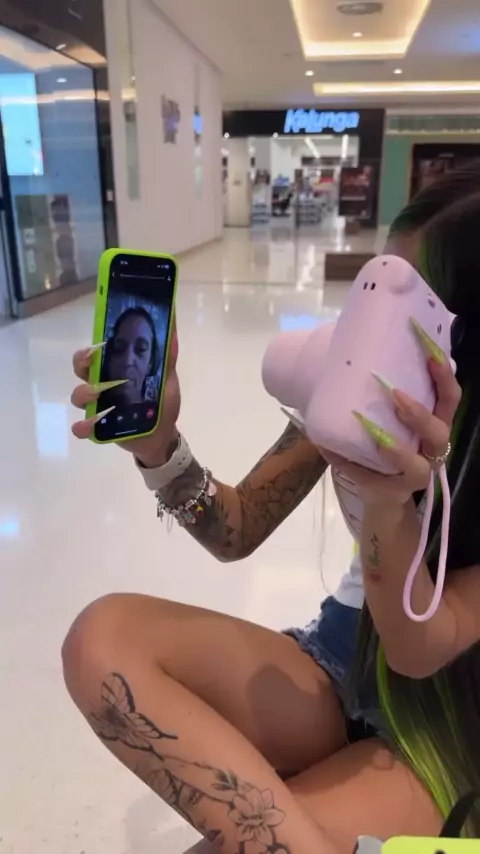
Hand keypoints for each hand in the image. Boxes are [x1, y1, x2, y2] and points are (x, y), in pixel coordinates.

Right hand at [70, 324, 180, 466]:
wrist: (162, 436)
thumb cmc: (162, 404)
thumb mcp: (167, 379)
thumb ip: (167, 357)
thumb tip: (173, 329)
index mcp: (117, 370)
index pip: (97, 353)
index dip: (92, 347)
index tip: (97, 346)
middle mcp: (103, 385)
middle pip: (82, 369)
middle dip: (81, 364)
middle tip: (90, 365)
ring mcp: (98, 406)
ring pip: (79, 395)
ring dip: (84, 394)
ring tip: (97, 398)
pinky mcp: (97, 427)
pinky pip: (82, 426)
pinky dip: (83, 426)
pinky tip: (91, 425)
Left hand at [321, 355, 460, 506]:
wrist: (382, 492)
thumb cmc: (388, 443)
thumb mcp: (390, 417)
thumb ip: (384, 393)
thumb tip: (348, 353)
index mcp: (435, 422)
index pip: (448, 398)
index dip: (444, 378)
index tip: (431, 355)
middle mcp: (432, 448)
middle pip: (439, 431)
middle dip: (420, 414)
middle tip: (395, 395)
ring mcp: (417, 473)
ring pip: (416, 465)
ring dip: (397, 450)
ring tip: (378, 437)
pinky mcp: (394, 492)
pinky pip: (373, 480)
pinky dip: (351, 466)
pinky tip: (330, 451)